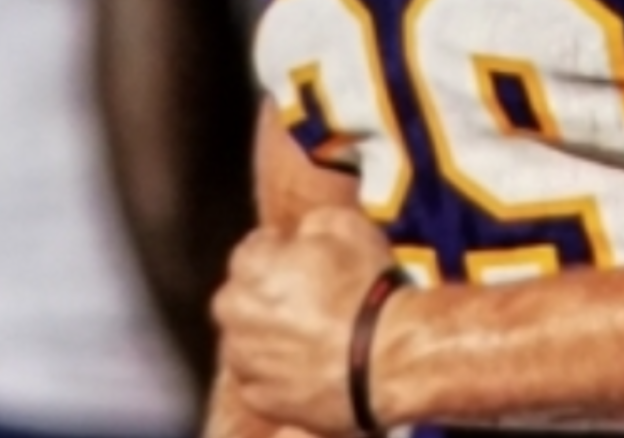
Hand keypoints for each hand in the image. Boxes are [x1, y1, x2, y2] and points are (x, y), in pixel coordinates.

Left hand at [212, 208, 402, 437]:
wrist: (388, 356)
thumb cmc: (367, 288)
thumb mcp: (346, 226)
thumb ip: (310, 224)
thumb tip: (303, 233)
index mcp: (250, 267)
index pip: (251, 250)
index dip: (280, 251)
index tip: (302, 259)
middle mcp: (235, 313)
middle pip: (242, 295)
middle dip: (266, 293)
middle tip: (309, 297)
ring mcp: (245, 360)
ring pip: (248, 339)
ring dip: (270, 333)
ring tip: (314, 333)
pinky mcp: (260, 399)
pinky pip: (261, 378)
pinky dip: (279, 371)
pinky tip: (312, 362)